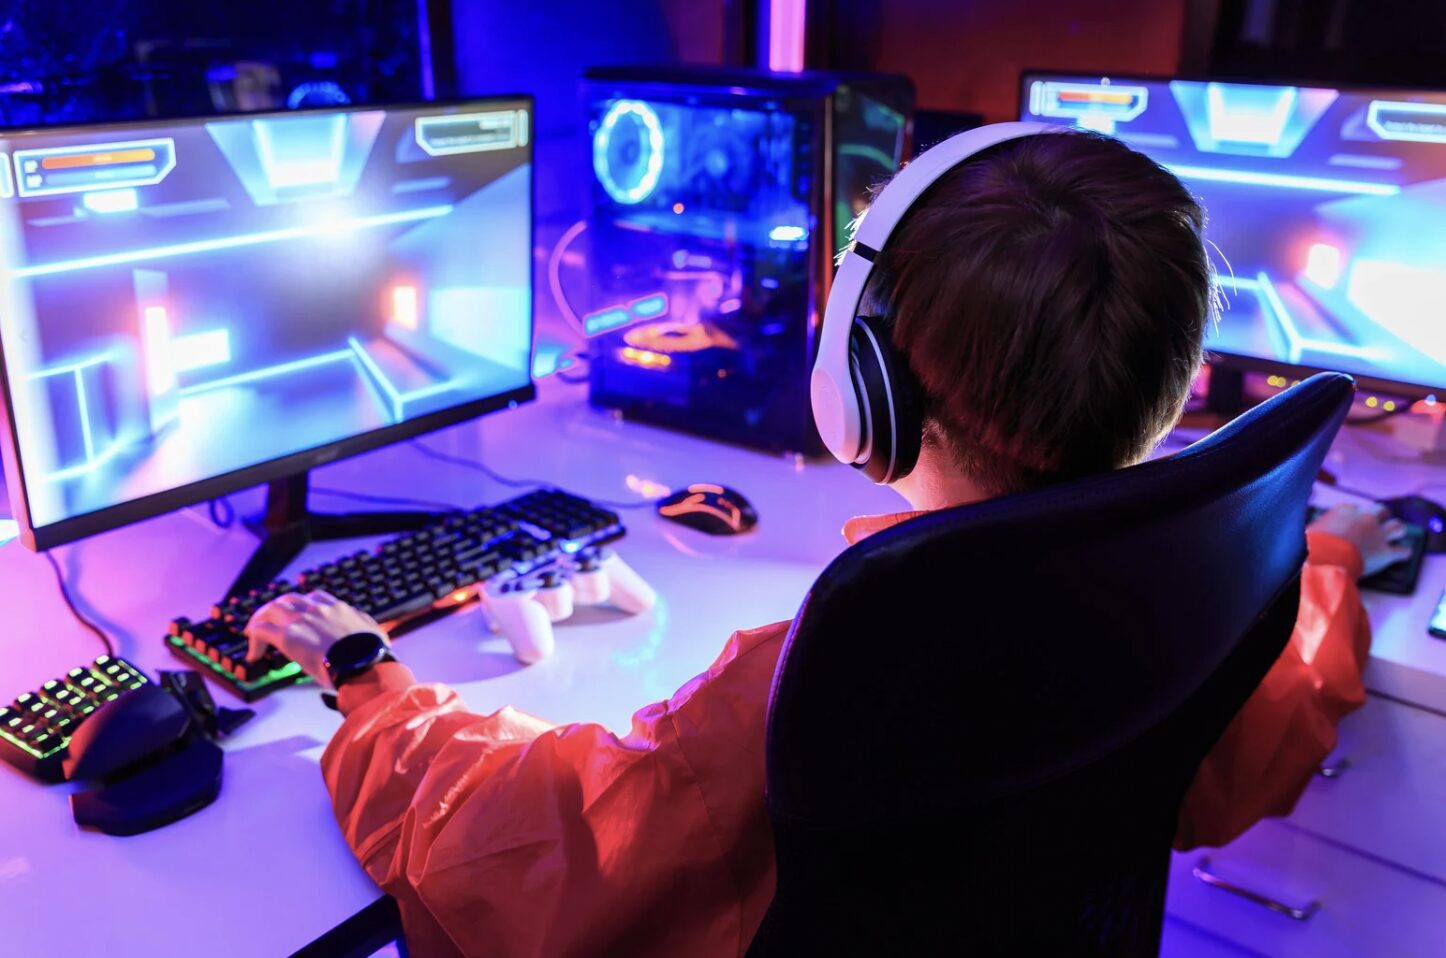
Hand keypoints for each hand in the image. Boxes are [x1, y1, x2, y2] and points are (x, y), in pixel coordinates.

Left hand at [245, 591, 387, 689]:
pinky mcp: (287, 636)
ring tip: (255, 633)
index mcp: (337, 609)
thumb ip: (362, 623)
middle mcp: (316, 609)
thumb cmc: (370, 652)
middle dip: (277, 609)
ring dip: (260, 619)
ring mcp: (300, 620)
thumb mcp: (373, 631)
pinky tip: (253, 653)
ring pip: (270, 609)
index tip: (299, 618)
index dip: (303, 607)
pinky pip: (261, 630)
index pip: (315, 598)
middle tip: (270, 622)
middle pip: (288, 599)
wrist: (363, 663)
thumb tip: (361, 623)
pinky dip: (254, 638)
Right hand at [1308, 503, 1412, 577]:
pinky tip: (1401, 555)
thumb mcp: (1309, 530)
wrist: (1325, 560)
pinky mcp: (1386, 552)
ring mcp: (1378, 535)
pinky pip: (1403, 551)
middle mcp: (1365, 518)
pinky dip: (1402, 553)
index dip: (1354, 516)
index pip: (1354, 508)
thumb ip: (1316, 528)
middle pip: (1381, 510)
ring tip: (1394, 536)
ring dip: (1396, 531)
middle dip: (1381, 517)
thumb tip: (1306, 531)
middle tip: (1377, 525)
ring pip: (1398, 526)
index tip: (1351, 523)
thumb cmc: (1313, 546)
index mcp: (1344, 511)